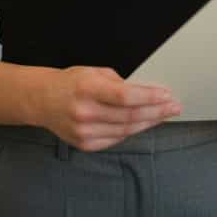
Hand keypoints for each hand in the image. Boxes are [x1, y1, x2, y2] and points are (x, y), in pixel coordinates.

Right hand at [34, 66, 182, 151]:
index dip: (150, 97)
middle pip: (130, 116)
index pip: (126, 97)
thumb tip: (144, 93)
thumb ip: (118, 82)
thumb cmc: (70, 82)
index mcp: (87, 89)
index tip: (167, 94)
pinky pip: (116, 139)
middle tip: (174, 106)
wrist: (42, 100)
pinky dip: (132, 131)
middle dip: (157, 111)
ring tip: (164, 115)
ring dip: (149, 123)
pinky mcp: (85, 144)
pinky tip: (143, 124)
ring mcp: (84, 132)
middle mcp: (85, 112)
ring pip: (126, 130)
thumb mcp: (93, 72)